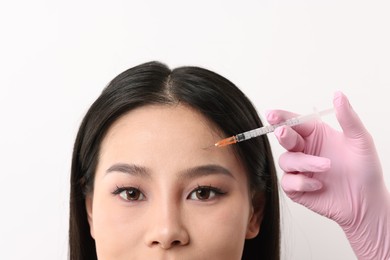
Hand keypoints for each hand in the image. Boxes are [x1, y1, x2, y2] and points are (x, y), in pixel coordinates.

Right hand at [266, 91, 389, 258]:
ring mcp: (299, 170)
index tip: (271, 114)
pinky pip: (288, 181)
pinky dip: (302, 182)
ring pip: (286, 160)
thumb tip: (338, 95)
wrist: (366, 203)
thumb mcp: (360, 140)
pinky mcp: (297, 188)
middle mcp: (305, 150)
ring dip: (304, 162)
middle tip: (285, 133)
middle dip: (283, 135)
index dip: (281, 117)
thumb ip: (348, 118)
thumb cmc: (365, 171)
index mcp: (316, 135)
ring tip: (326, 167)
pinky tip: (319, 185)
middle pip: (284, 138)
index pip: (294, 122)